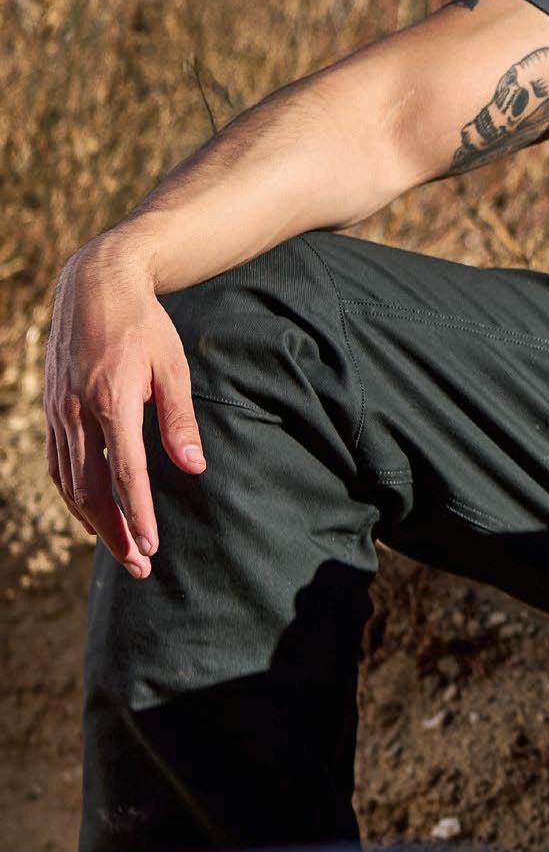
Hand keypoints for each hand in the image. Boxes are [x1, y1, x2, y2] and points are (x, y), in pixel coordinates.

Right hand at [44, 242, 205, 577]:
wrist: (92, 286)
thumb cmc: (143, 324)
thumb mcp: (172, 366)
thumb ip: (180, 419)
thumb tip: (194, 468)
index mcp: (110, 399)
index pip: (124, 472)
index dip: (137, 514)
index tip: (152, 547)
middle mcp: (76, 411)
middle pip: (88, 489)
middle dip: (114, 532)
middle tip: (139, 566)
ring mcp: (57, 412)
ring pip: (67, 482)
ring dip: (92, 521)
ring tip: (120, 548)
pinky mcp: (51, 410)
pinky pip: (58, 464)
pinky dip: (73, 495)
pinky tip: (92, 511)